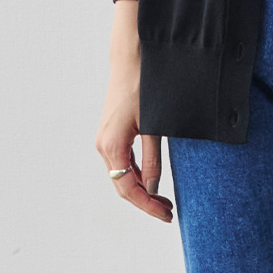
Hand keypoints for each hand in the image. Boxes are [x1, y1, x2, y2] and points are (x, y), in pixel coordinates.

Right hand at [95, 1, 173, 222]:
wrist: (130, 58)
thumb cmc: (143, 87)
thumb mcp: (154, 125)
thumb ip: (152, 158)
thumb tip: (152, 188)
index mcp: (112, 146)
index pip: (128, 188)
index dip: (147, 205)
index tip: (166, 214)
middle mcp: (103, 146)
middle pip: (122, 186)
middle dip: (145, 201)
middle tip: (169, 211)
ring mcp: (105, 140)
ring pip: (121, 176)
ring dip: (140, 190)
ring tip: (163, 200)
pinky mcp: (111, 134)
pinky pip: (121, 163)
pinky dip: (135, 176)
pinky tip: (151, 181)